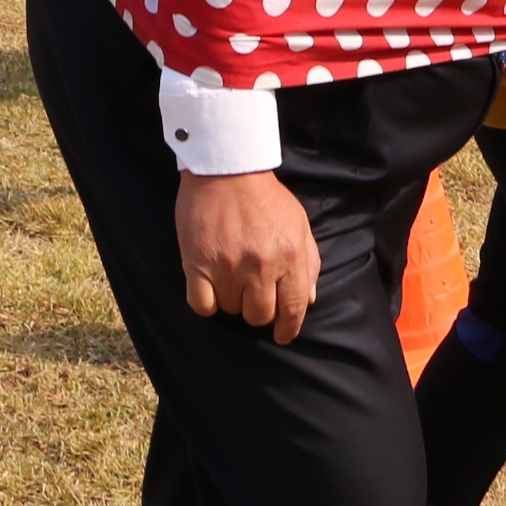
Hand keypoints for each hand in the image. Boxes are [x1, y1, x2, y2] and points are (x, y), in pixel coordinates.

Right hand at [173, 169, 318, 341]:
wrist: (227, 170)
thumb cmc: (266, 198)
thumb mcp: (298, 225)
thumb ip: (308, 263)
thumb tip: (307, 300)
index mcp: (289, 256)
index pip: (293, 308)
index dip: (288, 328)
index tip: (283, 335)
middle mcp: (261, 266)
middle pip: (259, 315)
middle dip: (258, 310)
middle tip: (253, 294)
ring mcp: (228, 267)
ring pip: (230, 310)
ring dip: (233, 300)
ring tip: (231, 277)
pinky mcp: (197, 265)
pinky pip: (202, 305)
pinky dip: (206, 303)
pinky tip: (210, 289)